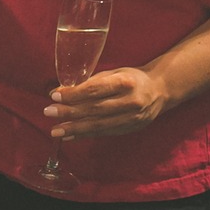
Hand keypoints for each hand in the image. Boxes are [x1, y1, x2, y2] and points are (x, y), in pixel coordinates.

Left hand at [46, 66, 170, 138]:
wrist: (161, 91)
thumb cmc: (132, 78)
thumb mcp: (114, 73)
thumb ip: (90, 82)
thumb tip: (61, 91)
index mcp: (125, 82)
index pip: (95, 90)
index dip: (74, 94)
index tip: (55, 95)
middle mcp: (130, 101)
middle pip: (95, 109)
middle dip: (69, 112)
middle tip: (49, 112)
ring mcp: (132, 118)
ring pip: (99, 125)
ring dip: (75, 128)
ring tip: (56, 130)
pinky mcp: (131, 129)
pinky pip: (104, 133)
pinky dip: (85, 135)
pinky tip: (70, 136)